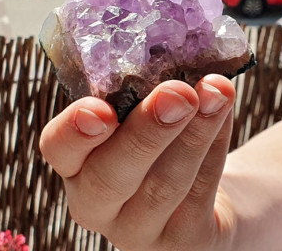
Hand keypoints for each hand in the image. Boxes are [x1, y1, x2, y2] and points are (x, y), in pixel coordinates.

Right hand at [40, 74, 237, 250]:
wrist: (193, 199)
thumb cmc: (159, 145)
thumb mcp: (140, 120)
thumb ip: (148, 91)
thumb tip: (181, 50)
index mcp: (76, 165)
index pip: (58, 148)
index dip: (74, 131)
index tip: (100, 109)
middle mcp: (97, 204)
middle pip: (110, 176)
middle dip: (146, 132)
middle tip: (177, 93)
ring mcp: (137, 230)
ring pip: (163, 185)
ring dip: (193, 134)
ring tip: (216, 93)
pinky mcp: (182, 241)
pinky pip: (198, 194)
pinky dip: (214, 146)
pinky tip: (224, 109)